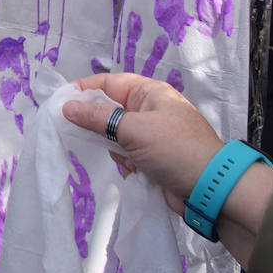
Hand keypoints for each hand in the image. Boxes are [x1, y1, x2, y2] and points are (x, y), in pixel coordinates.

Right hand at [61, 72, 222, 214]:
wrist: (212, 189)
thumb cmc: (174, 149)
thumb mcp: (133, 129)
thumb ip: (97, 117)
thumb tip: (66, 107)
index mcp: (150, 92)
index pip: (108, 83)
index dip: (83, 90)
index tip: (60, 103)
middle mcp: (151, 109)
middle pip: (109, 109)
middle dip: (101, 126)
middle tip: (93, 138)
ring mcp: (153, 134)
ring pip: (115, 135)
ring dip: (115, 149)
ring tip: (127, 159)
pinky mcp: (154, 157)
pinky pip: (126, 153)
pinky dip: (126, 162)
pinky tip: (134, 171)